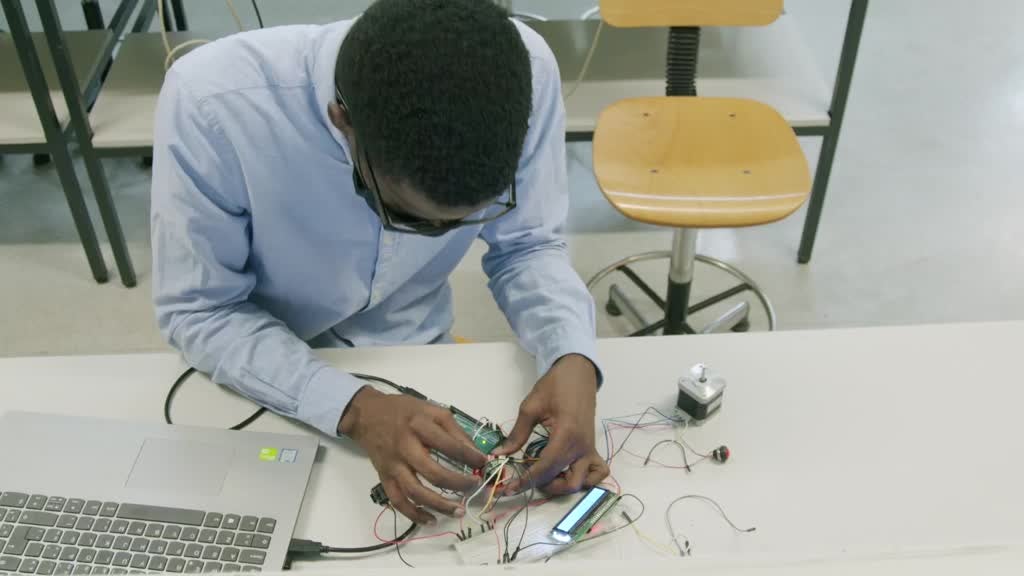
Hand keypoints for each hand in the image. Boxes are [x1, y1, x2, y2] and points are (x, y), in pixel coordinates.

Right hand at [339, 387, 486, 523]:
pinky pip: (398, 500)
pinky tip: (431, 519)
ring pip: (415, 492)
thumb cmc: (404, 410)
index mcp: (420, 426)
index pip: (449, 445)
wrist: (366, 414)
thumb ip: (454, 430)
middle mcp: (405, 446)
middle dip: (458, 483)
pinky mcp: (384, 476)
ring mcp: (393, 464)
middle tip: (474, 486)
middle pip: (433, 473)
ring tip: (458, 511)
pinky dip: (414, 514)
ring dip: (439, 505)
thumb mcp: (433, 410)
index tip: (484, 463)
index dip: (470, 457)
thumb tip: (475, 453)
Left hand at [494, 354, 608, 494]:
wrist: (578, 372)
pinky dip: (586, 479)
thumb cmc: (555, 385)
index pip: (546, 468)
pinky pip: (598, 471)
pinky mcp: (593, 447)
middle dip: (544, 485)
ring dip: (565, 485)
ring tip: (546, 475)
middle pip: (566, 481)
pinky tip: (568, 472)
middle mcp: (582, 446)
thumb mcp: (530, 407)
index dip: (526, 481)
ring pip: (584, 482)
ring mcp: (590, 448)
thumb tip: (500, 454)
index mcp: (566, 435)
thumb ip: (517, 434)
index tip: (510, 487)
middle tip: (526, 477)